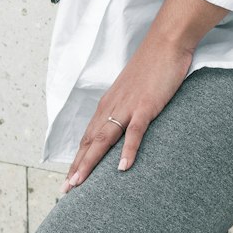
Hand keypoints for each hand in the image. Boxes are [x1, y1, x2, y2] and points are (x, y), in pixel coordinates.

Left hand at [60, 31, 195, 189]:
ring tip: (80, 183)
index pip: (88, 136)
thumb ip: (125, 107)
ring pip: (103, 139)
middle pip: (89, 141)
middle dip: (77, 167)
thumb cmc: (152, 66)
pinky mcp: (145, 106)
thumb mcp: (132, 90)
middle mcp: (112, 107)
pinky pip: (134, 132)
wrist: (166, 43)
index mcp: (108, 104)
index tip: (70, 178)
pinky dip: (127, 151)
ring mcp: (128, 107)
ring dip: (90, 163)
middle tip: (66, 189)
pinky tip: (123, 168)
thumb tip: (122, 125)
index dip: (78, 158)